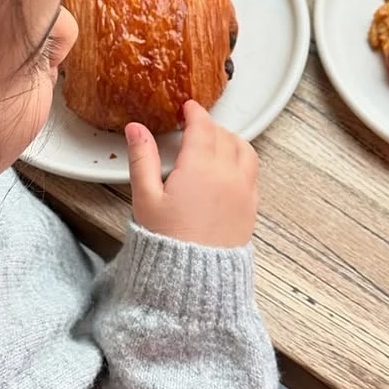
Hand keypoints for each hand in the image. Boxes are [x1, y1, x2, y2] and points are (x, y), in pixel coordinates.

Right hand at [126, 102, 257, 248]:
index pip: (202, 126)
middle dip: (210, 127)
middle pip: (224, 135)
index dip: (195, 112)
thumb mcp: (146, 197)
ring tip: (215, 144)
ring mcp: (244, 191)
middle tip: (195, 127)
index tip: (188, 108)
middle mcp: (228, 174)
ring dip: (231, 141)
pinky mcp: (251, 208)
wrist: (193, 280)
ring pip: (245, 151)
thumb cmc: (167, 242)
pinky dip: (242, 161)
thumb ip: (142, 158)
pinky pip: (252, 173)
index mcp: (200, 166)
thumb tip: (136, 129)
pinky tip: (228, 170)